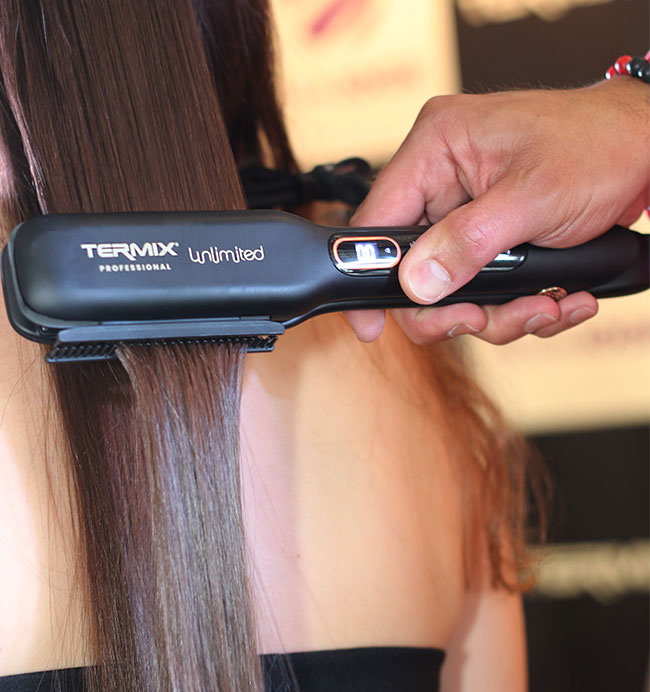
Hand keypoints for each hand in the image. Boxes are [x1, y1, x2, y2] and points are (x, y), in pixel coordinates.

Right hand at [347, 78, 649, 343]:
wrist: (646, 151)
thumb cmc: (598, 147)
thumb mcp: (532, 198)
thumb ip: (468, 243)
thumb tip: (417, 283)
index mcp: (437, 147)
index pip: (378, 220)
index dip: (369, 275)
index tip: (371, 325)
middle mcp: (442, 179)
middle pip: (413, 267)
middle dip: (453, 307)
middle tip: (483, 320)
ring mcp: (463, 210)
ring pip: (450, 287)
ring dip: (498, 314)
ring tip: (546, 308)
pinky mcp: (487, 236)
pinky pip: (482, 286)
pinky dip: (519, 305)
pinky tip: (557, 300)